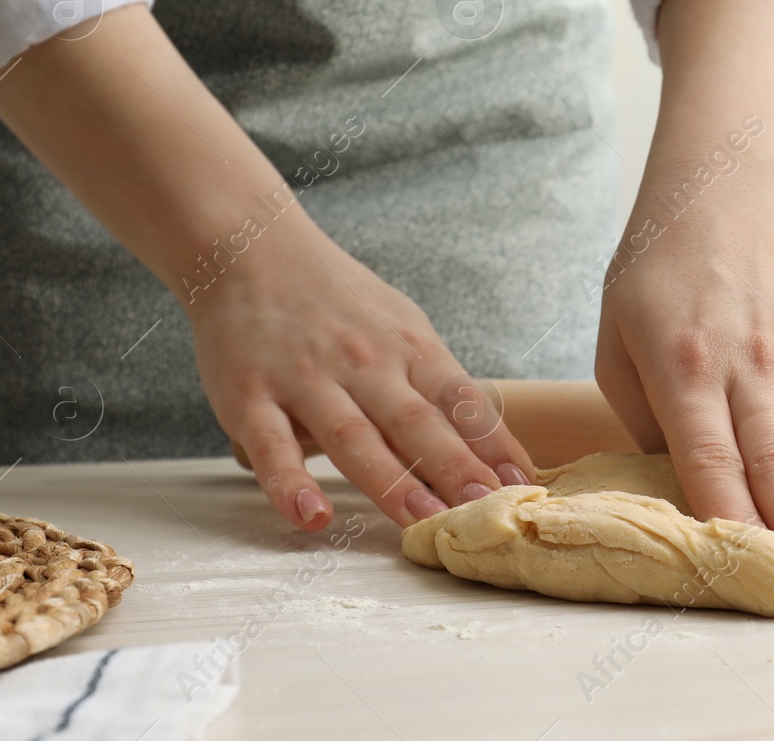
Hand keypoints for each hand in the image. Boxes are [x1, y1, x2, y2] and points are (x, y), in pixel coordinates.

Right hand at [188, 215, 535, 531]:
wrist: (250, 251)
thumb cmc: (338, 298)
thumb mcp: (400, 325)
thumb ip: (434, 382)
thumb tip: (484, 442)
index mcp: (408, 346)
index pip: (461, 401)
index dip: (494, 445)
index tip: (523, 488)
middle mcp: (364, 364)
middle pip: (417, 423)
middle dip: (455, 470)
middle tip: (485, 513)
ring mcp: (306, 381)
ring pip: (354, 438)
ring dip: (390, 484)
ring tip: (422, 523)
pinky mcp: (250, 398)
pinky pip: (272, 448)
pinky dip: (290, 484)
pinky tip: (312, 516)